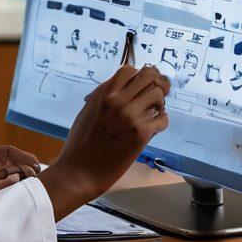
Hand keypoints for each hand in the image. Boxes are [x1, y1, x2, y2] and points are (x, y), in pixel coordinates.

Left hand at [0, 144, 40, 218]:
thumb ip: (0, 184)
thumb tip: (18, 178)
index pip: (10, 151)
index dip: (25, 157)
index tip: (37, 165)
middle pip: (12, 158)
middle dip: (26, 165)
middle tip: (39, 175)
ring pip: (10, 167)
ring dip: (21, 172)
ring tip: (34, 180)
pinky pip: (4, 175)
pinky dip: (14, 179)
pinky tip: (23, 184)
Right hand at [39, 64, 169, 220]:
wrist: (80, 171)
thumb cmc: (79, 142)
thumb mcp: (88, 111)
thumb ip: (104, 97)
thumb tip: (122, 89)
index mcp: (103, 93)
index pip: (129, 70)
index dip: (138, 76)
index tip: (140, 86)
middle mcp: (117, 100)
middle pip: (147, 77)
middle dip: (153, 84)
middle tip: (152, 96)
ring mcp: (130, 116)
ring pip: (157, 95)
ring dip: (158, 102)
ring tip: (152, 112)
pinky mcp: (140, 134)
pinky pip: (162, 119)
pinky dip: (161, 121)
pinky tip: (154, 126)